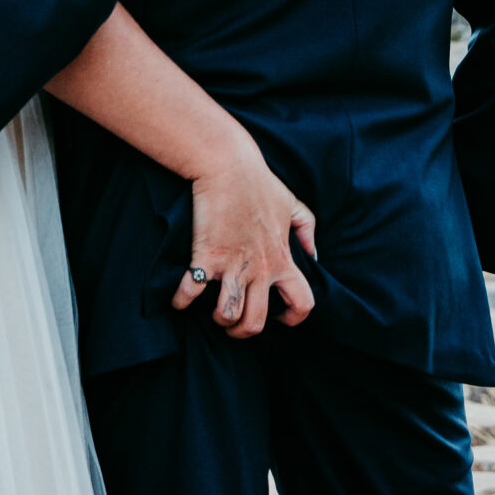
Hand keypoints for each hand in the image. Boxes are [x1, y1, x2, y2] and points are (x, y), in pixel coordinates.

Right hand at [173, 145, 317, 339]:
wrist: (228, 164)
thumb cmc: (259, 182)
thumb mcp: (292, 204)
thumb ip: (307, 229)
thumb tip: (315, 254)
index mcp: (283, 258)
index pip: (303, 303)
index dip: (294, 318)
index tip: (280, 317)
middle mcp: (261, 268)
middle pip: (256, 322)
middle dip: (243, 331)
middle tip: (235, 324)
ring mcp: (232, 265)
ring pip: (227, 314)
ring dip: (219, 318)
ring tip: (215, 311)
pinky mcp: (205, 256)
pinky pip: (190, 292)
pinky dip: (181, 301)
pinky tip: (179, 299)